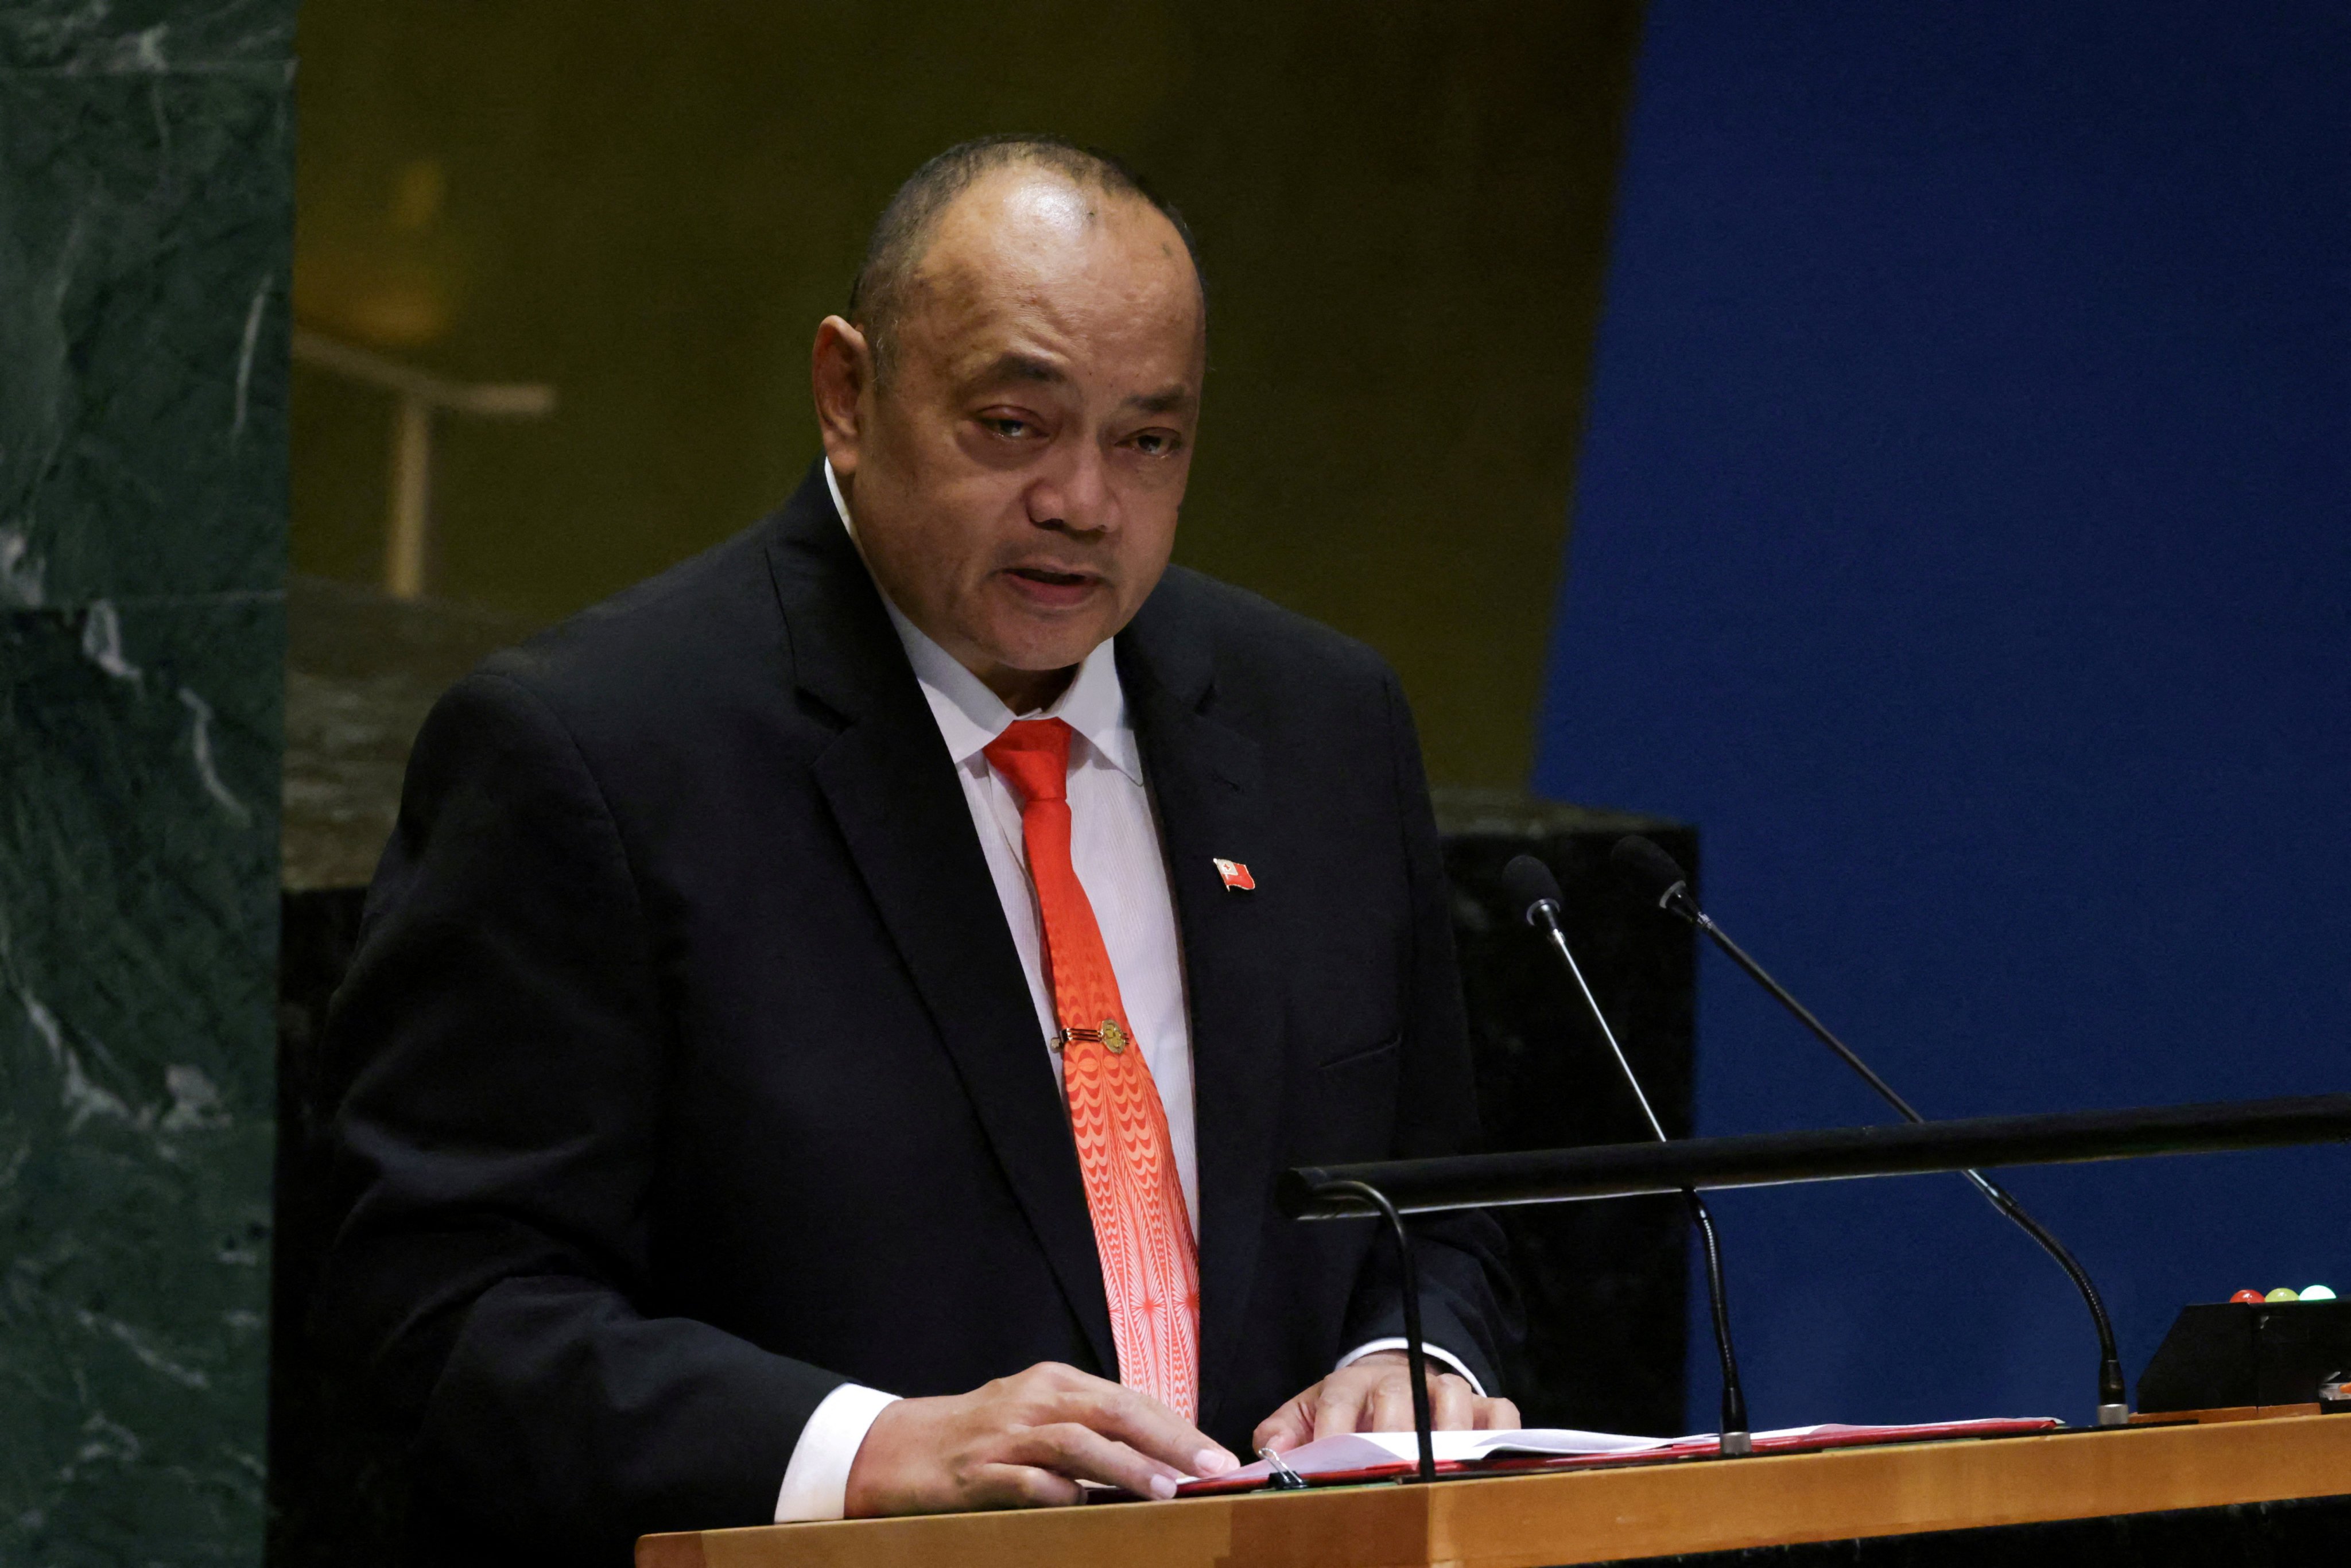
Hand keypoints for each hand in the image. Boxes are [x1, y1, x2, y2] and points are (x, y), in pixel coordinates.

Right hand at [843, 1362, 1239, 1515]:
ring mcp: (1006, 1435)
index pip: (1130, 1399)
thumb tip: (1159, 1456)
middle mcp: (1036, 1400)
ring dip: (1126, 1465)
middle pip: (1114, 1411)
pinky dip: (1055, 1491)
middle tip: (1213, 1465)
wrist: (898, 1448)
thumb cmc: (980, 1436)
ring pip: (1076, 1442)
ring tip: (1168, 1487)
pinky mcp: (978, 1472)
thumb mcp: (1038, 1417)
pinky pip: (1024, 1481)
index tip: (1217, 1453)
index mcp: (1056, 1383)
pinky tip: (1083, 1505)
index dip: (1177, 1426)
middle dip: (1169, 1439)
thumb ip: (1090, 1431)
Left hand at [1252, 1351, 1521, 1452]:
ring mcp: (1446, 1391)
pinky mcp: (1484, 1405)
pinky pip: (1501, 1413)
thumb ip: (1285, 1429)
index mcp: (1353, 1382)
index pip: (1340, 1399)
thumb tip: (1273, 1450)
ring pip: (1453, 1398)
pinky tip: (1484, 1461)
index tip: (1327, 1463)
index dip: (1333, 1431)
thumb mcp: (1310, 1411)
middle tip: (1385, 1474)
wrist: (1395, 1378)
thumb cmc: (1352, 1407)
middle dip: (1388, 1438)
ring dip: (1446, 1434)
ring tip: (1436, 1471)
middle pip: (1398, 1397)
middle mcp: (1401, 1381)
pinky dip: (1498, 1433)